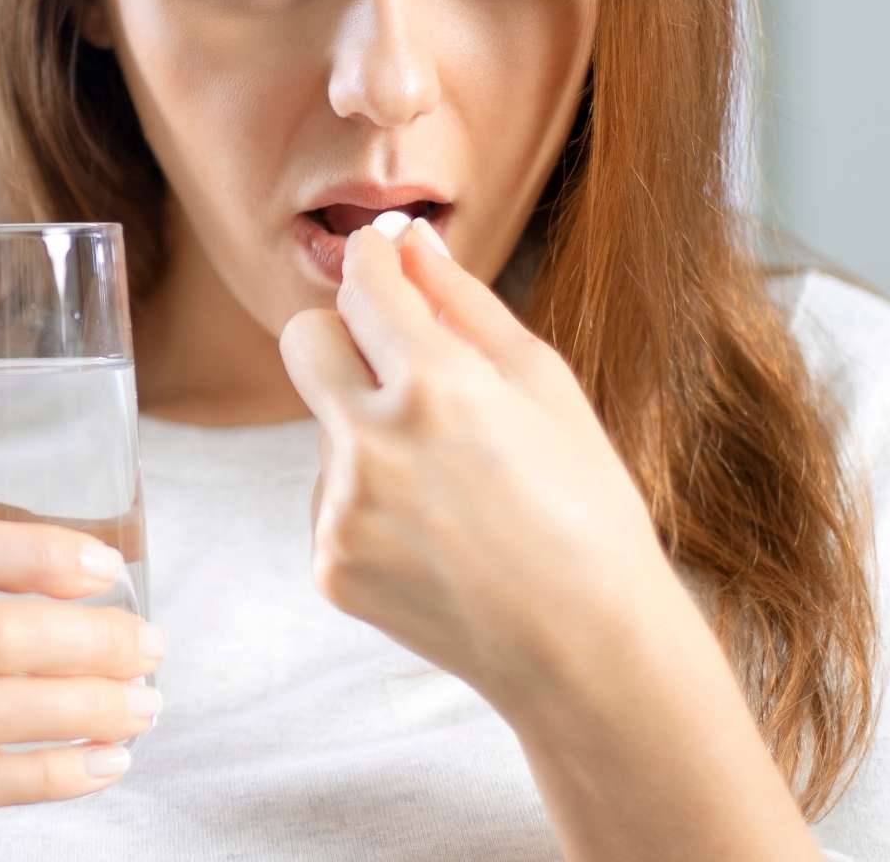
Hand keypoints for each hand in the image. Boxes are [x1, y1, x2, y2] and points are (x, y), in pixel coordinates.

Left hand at [276, 217, 681, 710]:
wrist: (586, 649)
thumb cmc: (586, 509)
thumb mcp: (544, 387)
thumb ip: (461, 304)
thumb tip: (406, 241)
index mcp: (435, 387)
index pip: (361, 286)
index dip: (372, 262)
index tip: (381, 258)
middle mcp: (372, 445)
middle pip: (303, 340)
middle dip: (341, 332)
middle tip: (397, 360)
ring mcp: (342, 512)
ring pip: (326, 429)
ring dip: (370, 434)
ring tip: (453, 489)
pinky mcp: (330, 564)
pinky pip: (332, 500)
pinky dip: (372, 503)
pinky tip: (435, 536)